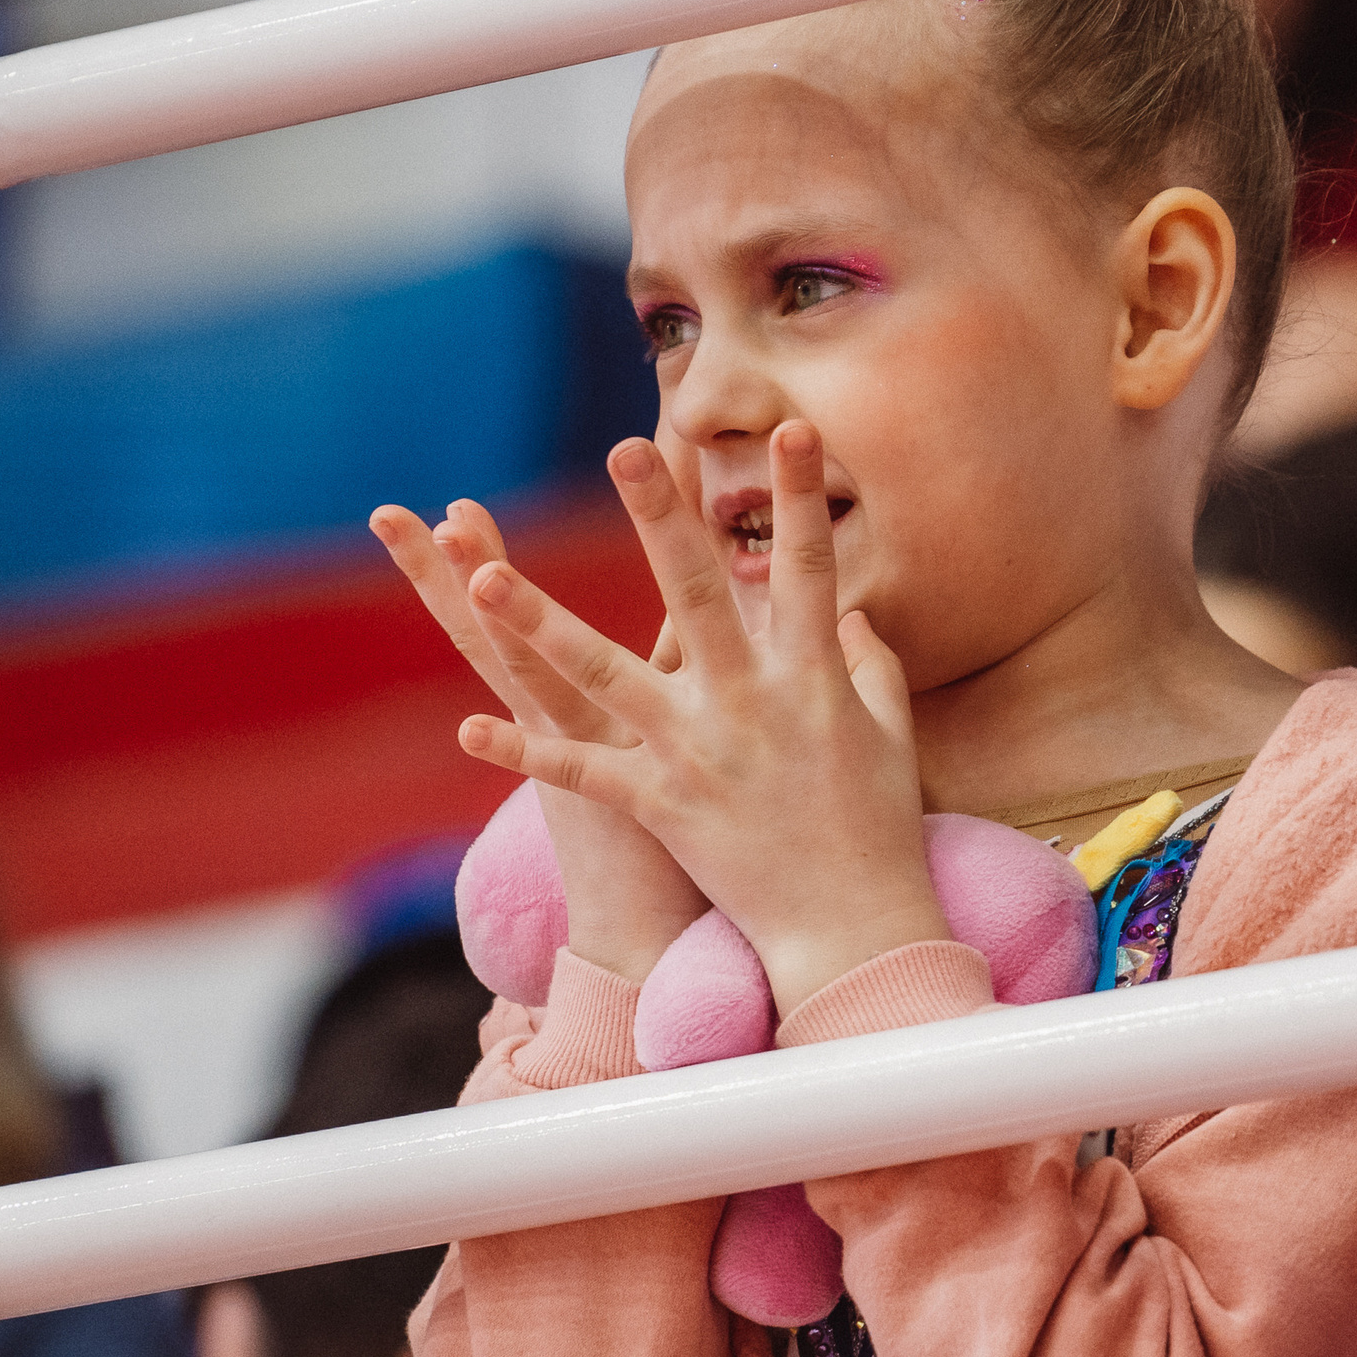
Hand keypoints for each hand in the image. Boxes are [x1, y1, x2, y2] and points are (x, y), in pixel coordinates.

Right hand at [371, 498, 708, 980]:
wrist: (654, 940)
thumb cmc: (664, 847)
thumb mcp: (653, 753)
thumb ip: (674, 685)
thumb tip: (690, 627)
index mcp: (556, 720)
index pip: (504, 630)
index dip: (477, 568)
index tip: (449, 506)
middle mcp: (555, 730)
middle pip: (488, 639)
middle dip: (447, 576)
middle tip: (395, 515)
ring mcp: (580, 757)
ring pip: (528, 671)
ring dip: (488, 611)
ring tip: (448, 551)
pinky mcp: (623, 792)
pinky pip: (603, 736)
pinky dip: (533, 742)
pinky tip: (461, 730)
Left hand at [449, 423, 945, 1015]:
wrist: (852, 929)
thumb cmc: (877, 828)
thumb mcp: (890, 735)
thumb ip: (868, 664)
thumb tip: (846, 610)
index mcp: (812, 677)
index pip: (808, 568)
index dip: (801, 498)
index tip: (794, 428)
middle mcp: (749, 704)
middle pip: (696, 593)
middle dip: (661, 516)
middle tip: (628, 448)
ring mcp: (698, 754)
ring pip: (603, 674)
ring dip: (539, 621)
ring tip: (481, 575)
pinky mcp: (661, 806)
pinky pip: (579, 774)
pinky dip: (522, 756)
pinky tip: (466, 733)